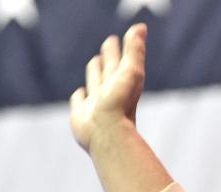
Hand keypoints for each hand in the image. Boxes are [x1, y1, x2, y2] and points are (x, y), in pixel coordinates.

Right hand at [70, 24, 147, 152]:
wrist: (108, 135)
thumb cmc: (120, 105)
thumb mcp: (131, 72)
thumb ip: (135, 51)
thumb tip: (141, 26)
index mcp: (121, 82)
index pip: (119, 59)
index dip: (119, 47)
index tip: (116, 37)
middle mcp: (109, 92)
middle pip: (108, 69)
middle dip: (108, 56)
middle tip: (109, 43)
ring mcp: (96, 103)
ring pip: (95, 83)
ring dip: (95, 73)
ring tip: (95, 62)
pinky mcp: (82, 114)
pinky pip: (79, 102)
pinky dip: (80, 97)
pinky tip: (81, 94)